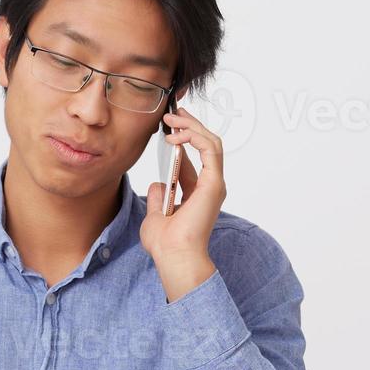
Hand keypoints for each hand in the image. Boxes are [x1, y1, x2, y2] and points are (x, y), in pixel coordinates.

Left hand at [140, 106, 224, 301]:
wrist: (173, 255)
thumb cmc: (165, 243)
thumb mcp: (155, 214)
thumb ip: (158, 197)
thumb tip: (157, 184)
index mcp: (198, 192)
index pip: (195, 156)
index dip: (184, 137)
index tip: (169, 124)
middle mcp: (210, 186)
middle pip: (206, 145)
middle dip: (190, 125)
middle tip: (172, 113)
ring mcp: (214, 184)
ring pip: (211, 142)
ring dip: (192, 126)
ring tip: (172, 119)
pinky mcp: (214, 183)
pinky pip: (211, 149)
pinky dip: (196, 137)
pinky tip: (177, 135)